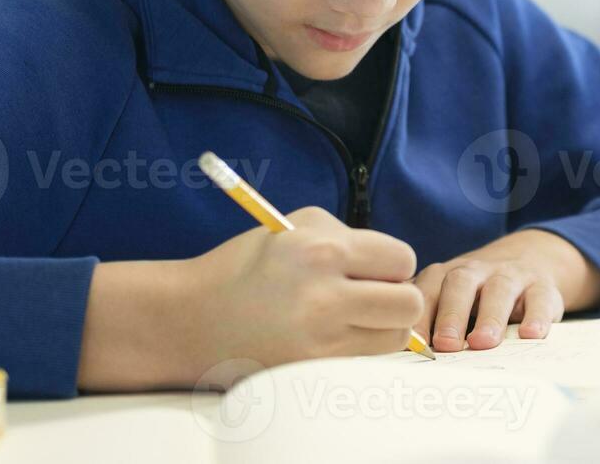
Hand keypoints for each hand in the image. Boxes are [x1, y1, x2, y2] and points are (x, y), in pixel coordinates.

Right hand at [78, 207, 424, 389]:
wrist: (191, 318)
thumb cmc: (247, 266)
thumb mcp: (296, 227)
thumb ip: (351, 237)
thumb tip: (395, 264)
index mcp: (322, 250)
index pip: (402, 259)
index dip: (391, 263)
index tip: (373, 267)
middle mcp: (324, 296)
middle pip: (407, 304)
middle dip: (396, 296)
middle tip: (369, 293)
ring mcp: (318, 340)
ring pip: (393, 338)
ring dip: (380, 326)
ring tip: (350, 315)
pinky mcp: (310, 371)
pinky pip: (364, 360)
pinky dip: (357, 347)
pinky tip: (329, 334)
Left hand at [413, 229, 599, 352]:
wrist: (527, 260)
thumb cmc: (476, 295)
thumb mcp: (449, 300)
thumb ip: (427, 322)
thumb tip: (401, 355)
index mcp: (445, 276)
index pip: (426, 292)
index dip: (419, 318)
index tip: (413, 347)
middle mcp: (476, 271)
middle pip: (460, 284)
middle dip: (451, 314)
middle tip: (446, 344)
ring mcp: (510, 276)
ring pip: (499, 290)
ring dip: (490, 317)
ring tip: (483, 343)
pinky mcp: (541, 287)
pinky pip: (539, 298)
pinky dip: (537, 316)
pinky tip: (531, 335)